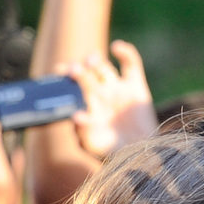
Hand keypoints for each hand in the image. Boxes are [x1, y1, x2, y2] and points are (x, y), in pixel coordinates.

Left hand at [68, 39, 156, 158]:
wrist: (143, 156)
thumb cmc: (115, 153)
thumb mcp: (95, 146)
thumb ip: (83, 132)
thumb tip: (76, 116)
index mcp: (85, 105)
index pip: (71, 85)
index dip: (64, 76)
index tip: (60, 72)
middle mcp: (99, 94)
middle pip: (85, 73)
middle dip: (79, 70)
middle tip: (75, 71)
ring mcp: (117, 89)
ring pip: (103, 67)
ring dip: (95, 60)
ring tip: (93, 63)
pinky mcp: (136, 87)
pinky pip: (131, 64)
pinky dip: (125, 52)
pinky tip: (116, 48)